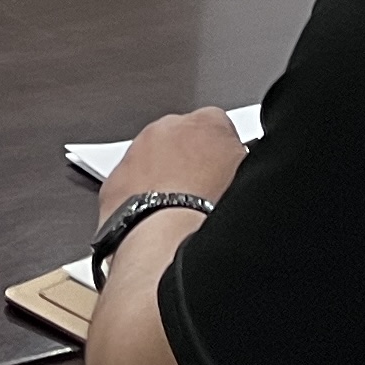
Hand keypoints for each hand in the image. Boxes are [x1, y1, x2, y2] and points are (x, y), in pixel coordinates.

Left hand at [99, 106, 248, 222]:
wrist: (167, 241)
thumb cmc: (211, 212)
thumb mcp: (250, 180)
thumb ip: (244, 164)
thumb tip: (244, 169)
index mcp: (207, 123)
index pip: (220, 127)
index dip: (225, 154)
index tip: (226, 174)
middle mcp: (167, 129)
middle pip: (181, 140)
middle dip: (190, 163)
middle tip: (203, 196)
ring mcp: (136, 152)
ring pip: (151, 161)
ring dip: (162, 181)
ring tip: (178, 214)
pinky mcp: (114, 180)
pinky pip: (128, 185)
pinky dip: (139, 199)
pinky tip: (154, 222)